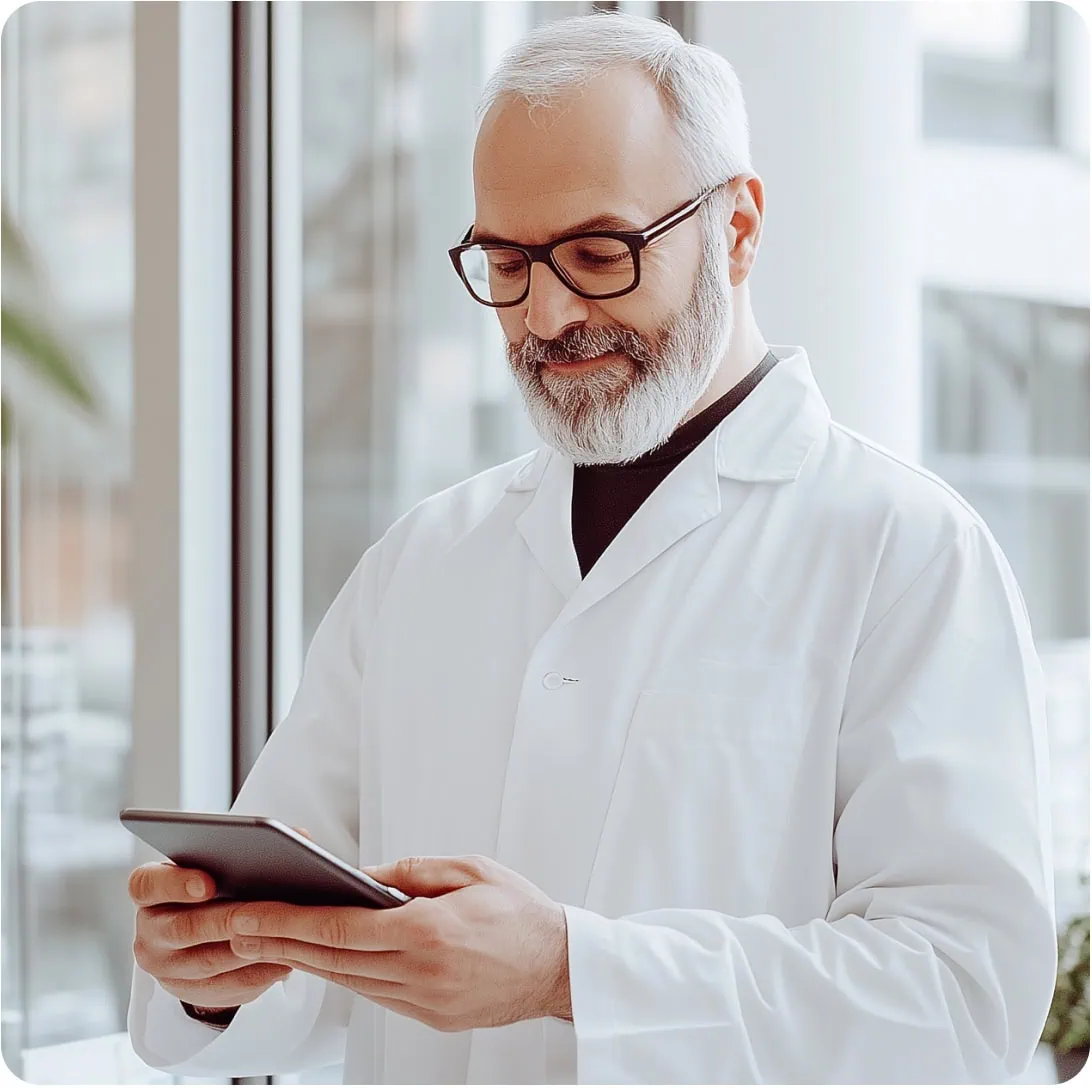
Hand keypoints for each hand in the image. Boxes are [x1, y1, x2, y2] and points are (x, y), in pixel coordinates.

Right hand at [128, 862, 289, 1010]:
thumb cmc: (216, 887)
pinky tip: (286, 957)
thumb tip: (299, 835)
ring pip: (208, 963)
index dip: (175, 884)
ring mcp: (167, 969)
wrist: (200, 936)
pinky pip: (227, 987)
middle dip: (225, 919)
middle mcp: (149, 933)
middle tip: (261, 909)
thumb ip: (249, 846)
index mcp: (150, 892)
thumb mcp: (218, 864)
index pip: (146, 885)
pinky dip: (259, 972)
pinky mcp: (192, 994)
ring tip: (283, 932)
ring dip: (248, 947)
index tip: (208, 883)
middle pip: (182, 929)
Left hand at [224, 855, 570, 1031]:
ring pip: (348, 982)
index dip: (287, 922)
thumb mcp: (470, 870)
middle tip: (235, 928)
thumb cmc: (520, 911)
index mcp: (428, 932)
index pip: (339, 929)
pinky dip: (343, 975)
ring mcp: (424, 1002)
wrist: (560, 967)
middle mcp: (420, 974)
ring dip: (303, 962)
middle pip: (331, 960)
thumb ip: (412, 872)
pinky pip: (374, 994)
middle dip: (278, 942)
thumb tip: (361, 877)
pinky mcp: (430, 1016)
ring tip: (266, 942)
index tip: (250, 914)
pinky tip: (323, 959)